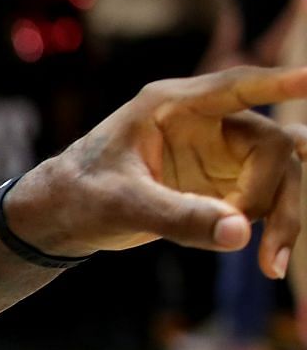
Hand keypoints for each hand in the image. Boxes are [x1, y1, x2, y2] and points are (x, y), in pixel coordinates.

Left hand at [7, 66, 306, 276]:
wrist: (64, 216)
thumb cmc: (81, 196)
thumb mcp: (122, 205)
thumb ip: (178, 217)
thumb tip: (239, 232)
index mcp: (171, 106)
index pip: (235, 86)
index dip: (278, 83)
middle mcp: (205, 123)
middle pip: (272, 146)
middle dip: (275, 193)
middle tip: (253, 240)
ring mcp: (220, 152)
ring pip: (282, 174)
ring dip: (285, 216)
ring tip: (270, 266)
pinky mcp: (225, 182)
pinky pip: (269, 199)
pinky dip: (273, 227)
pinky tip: (267, 260)